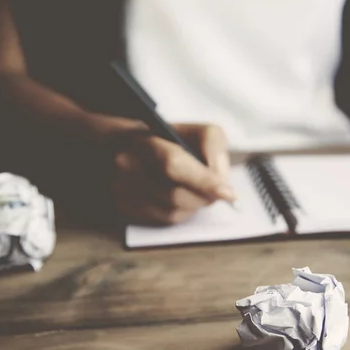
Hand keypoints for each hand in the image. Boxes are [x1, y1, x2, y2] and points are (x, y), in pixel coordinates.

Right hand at [105, 120, 234, 224]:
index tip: (229, 193)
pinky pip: (164, 220)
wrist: (121, 147)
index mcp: (142, 140)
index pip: (173, 164)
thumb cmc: (165, 140)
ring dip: (195, 204)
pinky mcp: (122, 209)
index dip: (204, 182)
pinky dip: (182, 211)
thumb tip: (221, 178)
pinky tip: (182, 199)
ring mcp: (120, 190)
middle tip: (219, 190)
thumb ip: (211, 144)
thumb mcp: (190, 129)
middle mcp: (125, 166)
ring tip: (196, 189)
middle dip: (204, 195)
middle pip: (176, 195)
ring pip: (173, 211)